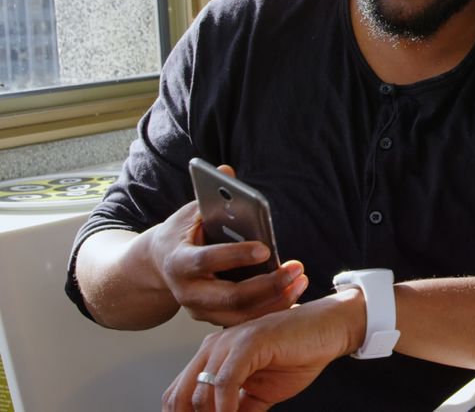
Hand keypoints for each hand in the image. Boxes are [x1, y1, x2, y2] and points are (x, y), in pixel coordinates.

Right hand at [149, 165, 308, 326]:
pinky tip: (294, 295)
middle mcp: (188, 292)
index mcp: (179, 262)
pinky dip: (271, 311)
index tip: (265, 248)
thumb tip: (227, 170)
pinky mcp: (214, 319)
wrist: (156, 267)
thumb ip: (209, 197)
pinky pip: (245, 321)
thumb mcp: (189, 213)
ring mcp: (200, 310)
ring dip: (275, 300)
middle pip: (230, 297)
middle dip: (267, 285)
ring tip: (300, 280)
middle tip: (296, 269)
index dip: (235, 256)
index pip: (207, 261)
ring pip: (241, 315)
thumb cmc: (180, 234)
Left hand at [162, 289, 365, 411]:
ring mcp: (229, 342)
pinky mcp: (249, 342)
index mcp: (212, 356)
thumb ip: (238, 408)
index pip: (178, 395)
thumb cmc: (298, 355)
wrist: (329, 329)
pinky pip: (224, 382)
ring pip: (199, 392)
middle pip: (179, 396)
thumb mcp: (260, 393)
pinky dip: (226, 407)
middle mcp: (213, 347)